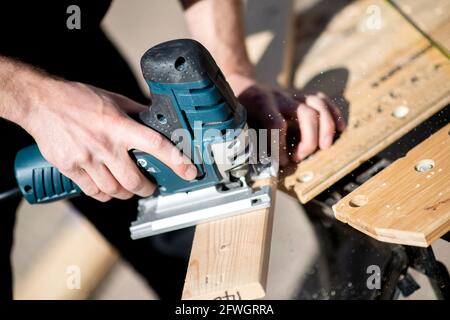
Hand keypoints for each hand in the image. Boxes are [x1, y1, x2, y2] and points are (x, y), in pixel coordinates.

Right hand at [22, 78, 196, 201]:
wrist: (40, 103)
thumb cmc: (77, 98)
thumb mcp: (113, 99)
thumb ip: (136, 112)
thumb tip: (155, 119)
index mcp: (119, 125)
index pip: (155, 144)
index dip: (176, 160)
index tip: (189, 171)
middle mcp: (104, 145)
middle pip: (134, 181)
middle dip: (148, 188)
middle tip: (151, 186)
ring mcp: (86, 159)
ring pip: (115, 191)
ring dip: (127, 194)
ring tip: (129, 188)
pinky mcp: (71, 168)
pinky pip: (94, 192)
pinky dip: (105, 195)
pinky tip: (108, 188)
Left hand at [227, 74, 344, 165]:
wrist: (243, 86)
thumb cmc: (240, 110)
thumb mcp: (238, 123)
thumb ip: (247, 140)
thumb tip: (256, 164)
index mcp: (261, 103)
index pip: (276, 124)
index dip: (281, 146)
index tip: (282, 162)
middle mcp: (280, 96)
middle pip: (306, 113)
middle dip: (309, 138)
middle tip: (301, 157)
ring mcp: (294, 94)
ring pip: (319, 104)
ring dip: (327, 126)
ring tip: (326, 146)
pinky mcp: (303, 96)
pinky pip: (324, 101)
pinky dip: (335, 114)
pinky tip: (340, 130)